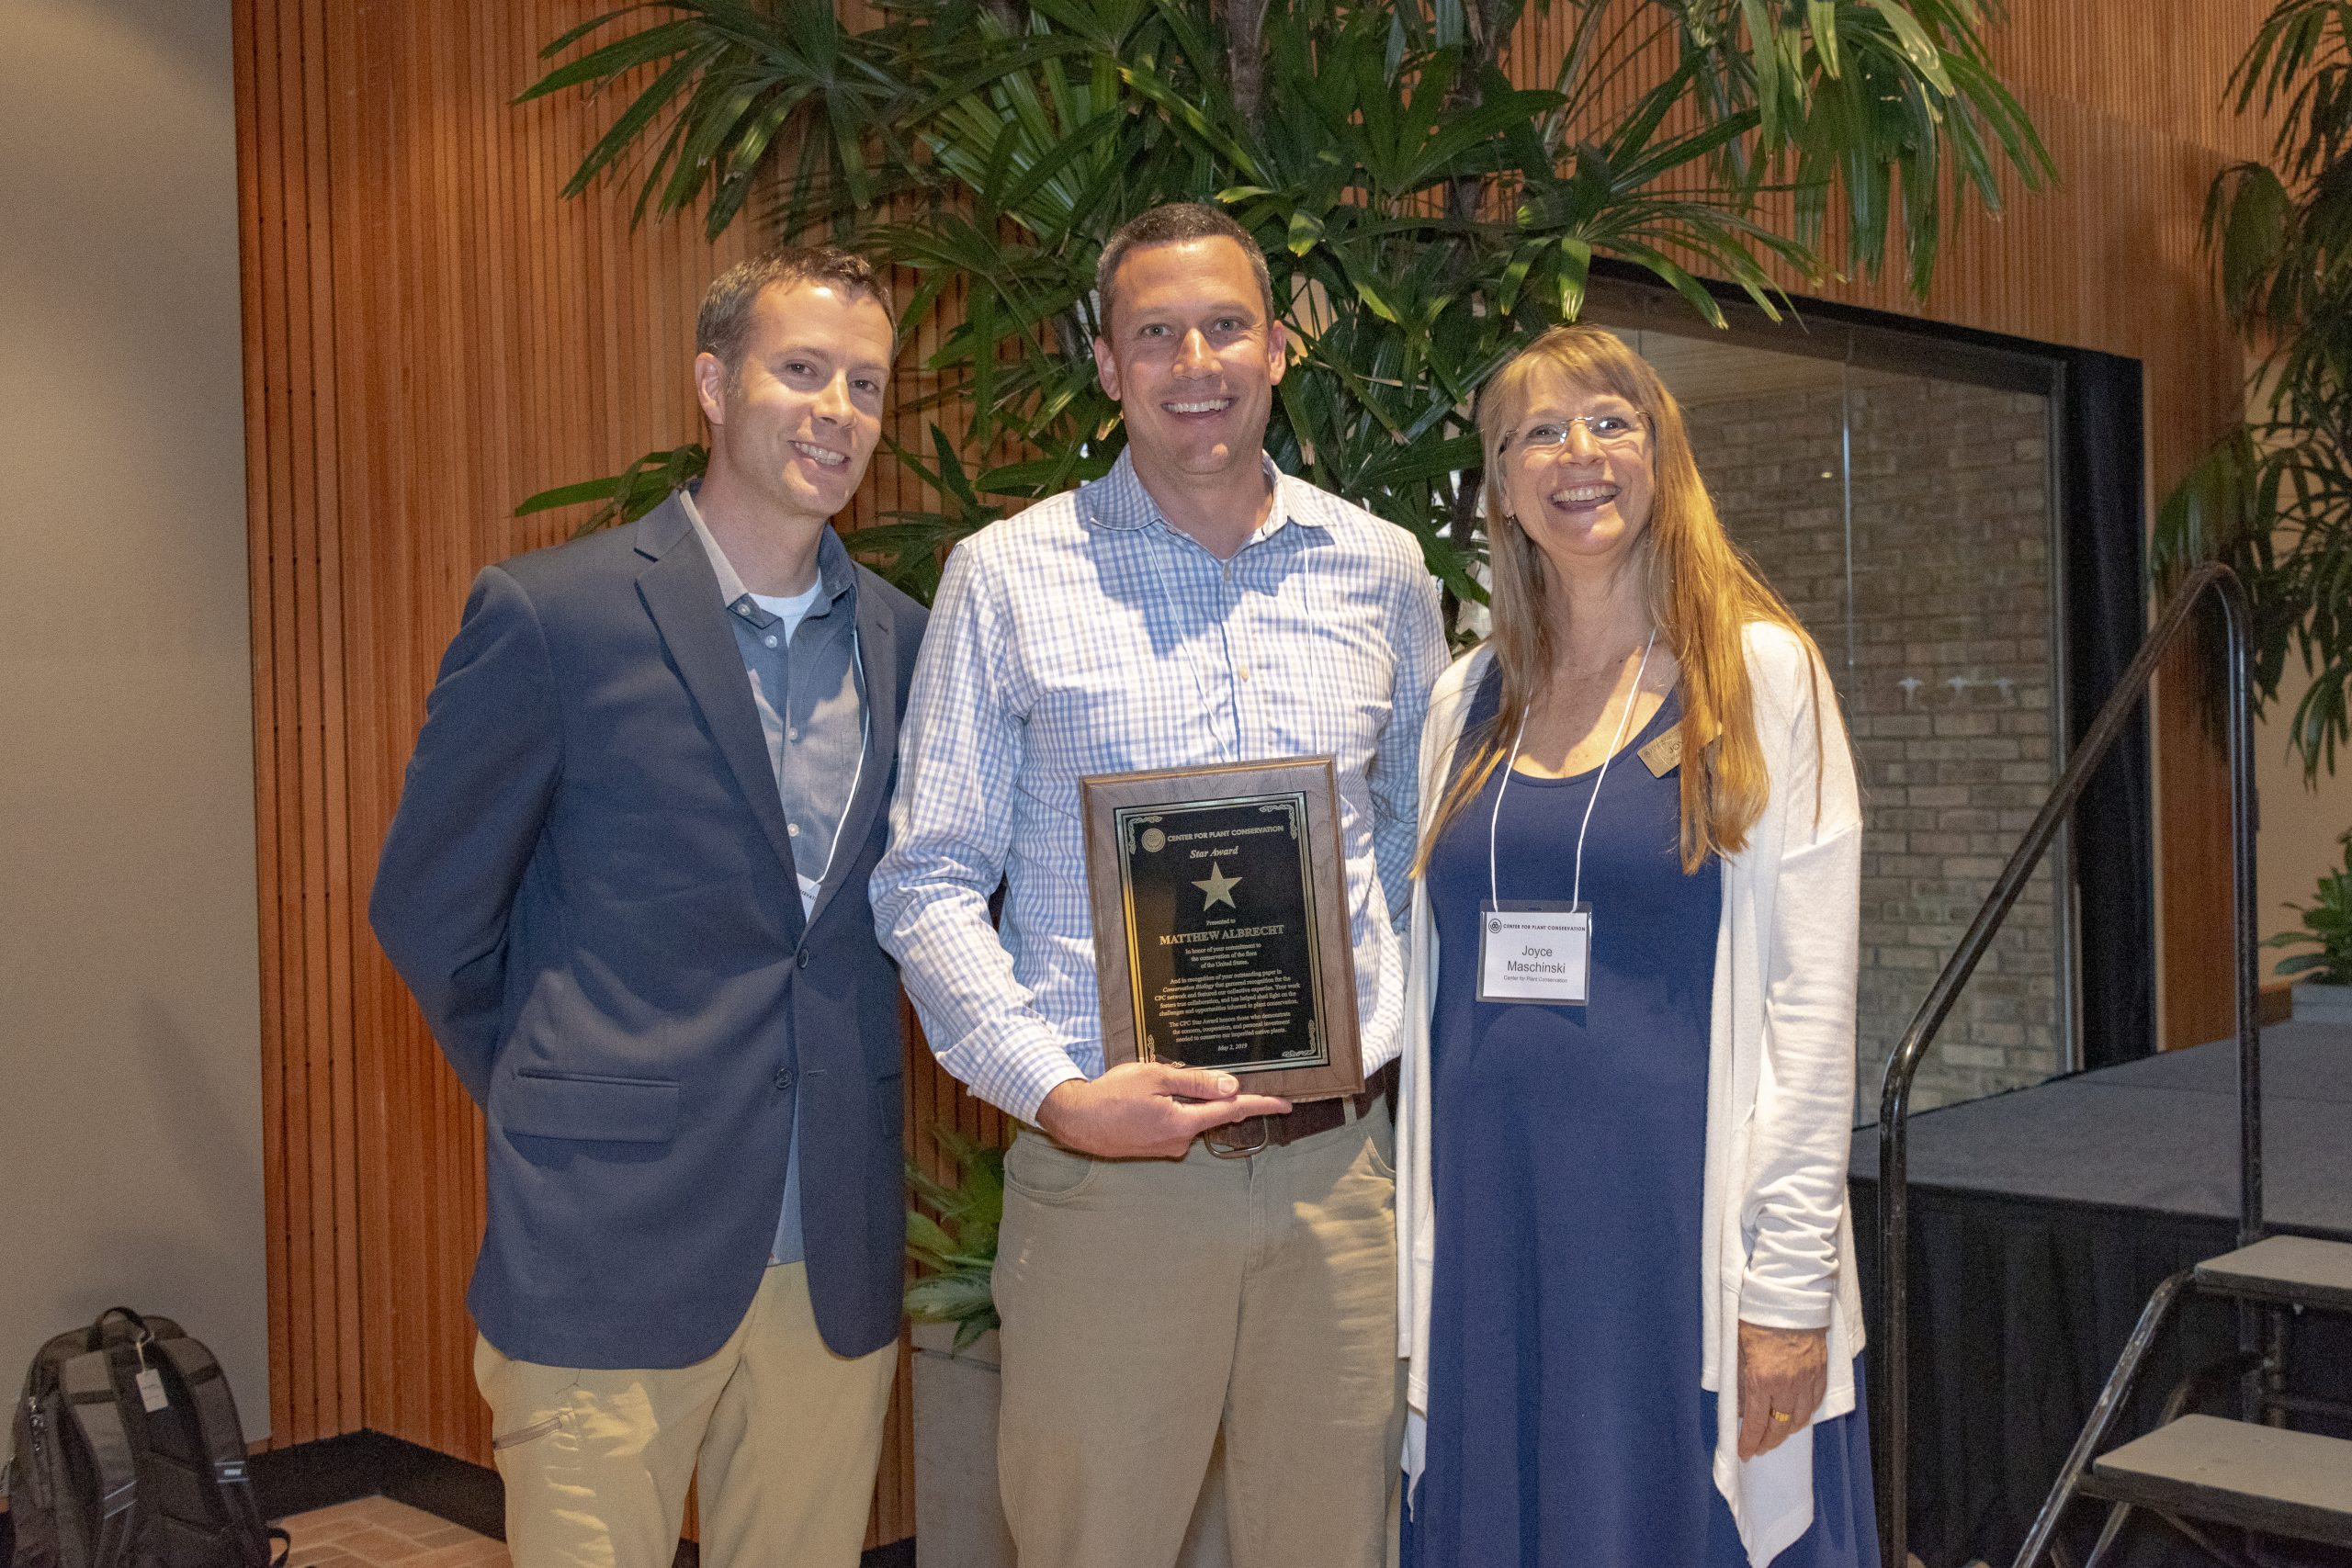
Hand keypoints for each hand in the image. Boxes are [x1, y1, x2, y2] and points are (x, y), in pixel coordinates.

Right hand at [1034, 1062, 1291, 1158]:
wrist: (1076, 1120)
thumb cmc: (1112, 1094)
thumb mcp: (1156, 1077)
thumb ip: (1196, 1082)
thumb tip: (1232, 1086)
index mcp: (1183, 1122)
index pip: (1233, 1111)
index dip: (1262, 1105)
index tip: (1287, 1104)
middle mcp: (1180, 1141)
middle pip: (1210, 1113)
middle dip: (1208, 1094)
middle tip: (1182, 1074)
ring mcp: (1166, 1148)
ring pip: (1189, 1117)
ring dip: (1182, 1101)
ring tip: (1147, 1086)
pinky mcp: (1154, 1148)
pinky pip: (1173, 1125)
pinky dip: (1169, 1110)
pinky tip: (1143, 1100)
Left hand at [1736, 1321, 1827, 1459]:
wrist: (1789, 1297)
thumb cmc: (1758, 1317)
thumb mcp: (1738, 1348)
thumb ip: (1739, 1381)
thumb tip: (1740, 1407)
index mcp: (1762, 1380)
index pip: (1756, 1423)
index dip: (1749, 1442)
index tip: (1744, 1453)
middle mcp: (1788, 1385)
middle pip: (1781, 1427)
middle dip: (1768, 1442)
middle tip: (1759, 1448)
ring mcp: (1808, 1380)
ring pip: (1801, 1419)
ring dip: (1787, 1430)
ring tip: (1776, 1434)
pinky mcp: (1821, 1372)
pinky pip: (1815, 1402)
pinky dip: (1805, 1414)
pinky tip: (1797, 1416)